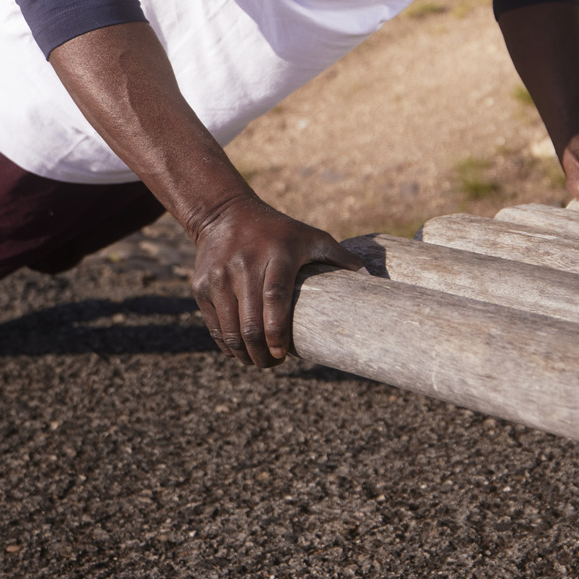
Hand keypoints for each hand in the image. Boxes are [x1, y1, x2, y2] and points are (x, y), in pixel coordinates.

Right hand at [188, 196, 362, 366]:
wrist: (225, 215)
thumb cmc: (279, 232)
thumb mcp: (311, 236)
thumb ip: (341, 257)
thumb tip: (376, 280)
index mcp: (276, 255)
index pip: (274, 298)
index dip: (278, 330)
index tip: (285, 353)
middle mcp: (244, 265)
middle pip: (250, 322)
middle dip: (262, 353)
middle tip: (275, 363)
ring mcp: (219, 277)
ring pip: (230, 330)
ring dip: (244, 354)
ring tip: (260, 361)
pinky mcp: (202, 286)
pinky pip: (215, 326)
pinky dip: (227, 345)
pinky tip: (241, 351)